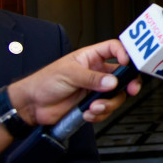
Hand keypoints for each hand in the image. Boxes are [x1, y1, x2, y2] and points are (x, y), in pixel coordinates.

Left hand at [7, 39, 141, 125]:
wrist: (32, 106)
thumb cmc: (44, 82)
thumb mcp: (68, 74)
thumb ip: (91, 78)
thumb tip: (111, 82)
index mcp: (91, 57)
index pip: (114, 49)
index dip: (124, 53)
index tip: (126, 63)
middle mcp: (97, 72)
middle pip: (123, 74)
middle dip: (129, 83)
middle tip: (131, 89)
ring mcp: (96, 89)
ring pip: (116, 95)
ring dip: (108, 103)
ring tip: (94, 107)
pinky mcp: (92, 104)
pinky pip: (106, 109)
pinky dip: (99, 114)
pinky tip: (87, 113)